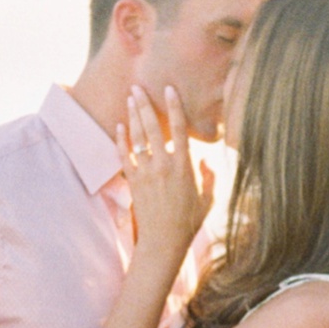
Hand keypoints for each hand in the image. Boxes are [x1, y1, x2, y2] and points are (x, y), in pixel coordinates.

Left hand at [117, 84, 214, 266]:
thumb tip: (205, 161)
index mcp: (185, 166)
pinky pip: (124, 155)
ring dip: (133, 116)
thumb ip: (209, 177)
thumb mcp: (208, 199)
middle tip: (138, 87)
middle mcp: (164, 165)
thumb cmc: (188, 222)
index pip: (180, 129)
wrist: (163, 241)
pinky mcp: (134, 181)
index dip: (174, 106)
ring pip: (138, 137)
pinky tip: (119, 126)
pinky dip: (121, 140)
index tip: (169, 89)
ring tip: (129, 98)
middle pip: (153, 127)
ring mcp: (146, 172)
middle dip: (145, 104)